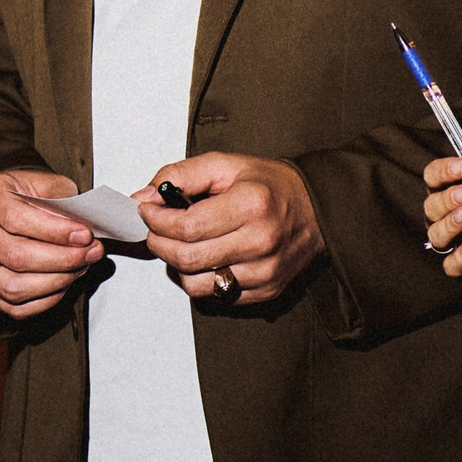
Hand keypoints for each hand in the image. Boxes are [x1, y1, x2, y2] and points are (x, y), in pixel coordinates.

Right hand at [0, 168, 102, 318]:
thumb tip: (81, 227)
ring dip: (57, 281)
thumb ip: (63, 200)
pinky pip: (15, 307)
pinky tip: (65, 282)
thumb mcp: (47, 183)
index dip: (54, 231)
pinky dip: (46, 299)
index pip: (15, 219)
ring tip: (81, 267)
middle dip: (63, 259)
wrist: (11, 205)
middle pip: (16, 256)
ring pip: (14, 287)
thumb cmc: (30, 194)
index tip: (84, 235)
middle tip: (91, 252)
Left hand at [139, 151, 323, 304]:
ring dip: (179, 265)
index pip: (186, 227)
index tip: (147, 212)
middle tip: (157, 230)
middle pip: (187, 259)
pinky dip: (202, 279)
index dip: (156, 221)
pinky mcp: (267, 291)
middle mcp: (261, 241)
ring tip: (184, 244)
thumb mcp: (226, 165)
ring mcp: (265, 271)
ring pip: (196, 284)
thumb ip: (180, 175)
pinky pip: (216, 296)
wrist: (317, 208)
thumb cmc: (271, 186)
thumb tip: (144, 197)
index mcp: (252, 205)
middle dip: (160, 244)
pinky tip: (208, 257)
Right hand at [423, 154, 461, 281]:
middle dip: (446, 198)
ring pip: (436, 237)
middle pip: (431, 207)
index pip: (435, 178)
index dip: (443, 171)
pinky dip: (459, 257)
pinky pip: (452, 267)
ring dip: (449, 224)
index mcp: (458, 192)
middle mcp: (452, 217)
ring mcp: (458, 243)